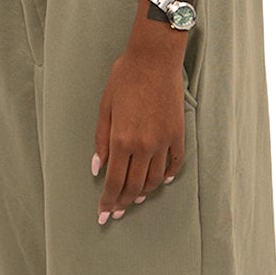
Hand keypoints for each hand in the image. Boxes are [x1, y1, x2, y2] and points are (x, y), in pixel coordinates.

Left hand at [92, 44, 184, 223]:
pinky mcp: (177, 134)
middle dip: (123, 203)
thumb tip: (98, 168)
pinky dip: (168, 176)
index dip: (108, 202)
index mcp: (121, 140)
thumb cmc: (125, 78)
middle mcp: (143, 146)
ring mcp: (163, 141)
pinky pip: (174, 163)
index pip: (114, 182)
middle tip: (116, 213)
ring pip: (154, 179)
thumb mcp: (104, 108)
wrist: (154, 59)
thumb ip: (101, 141)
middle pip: (133, 186)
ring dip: (144, 193)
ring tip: (135, 200)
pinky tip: (161, 181)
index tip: (103, 215)